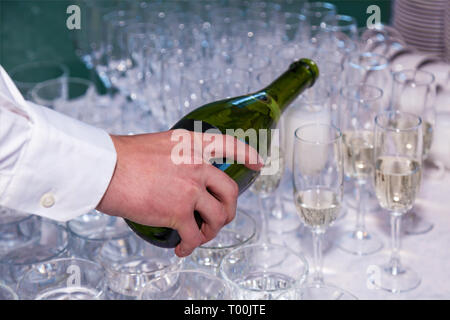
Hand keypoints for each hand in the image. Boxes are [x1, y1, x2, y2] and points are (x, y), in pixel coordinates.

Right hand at [96, 130, 261, 256]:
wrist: (104, 168)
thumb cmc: (122, 157)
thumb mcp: (159, 144)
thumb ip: (177, 157)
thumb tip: (180, 176)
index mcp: (192, 145)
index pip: (230, 145)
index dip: (247, 155)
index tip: (259, 163)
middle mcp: (197, 165)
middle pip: (230, 191)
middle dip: (229, 209)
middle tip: (220, 218)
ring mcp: (190, 188)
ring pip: (218, 216)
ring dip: (211, 231)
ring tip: (198, 236)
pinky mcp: (178, 211)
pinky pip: (195, 235)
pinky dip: (190, 246)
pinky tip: (181, 248)